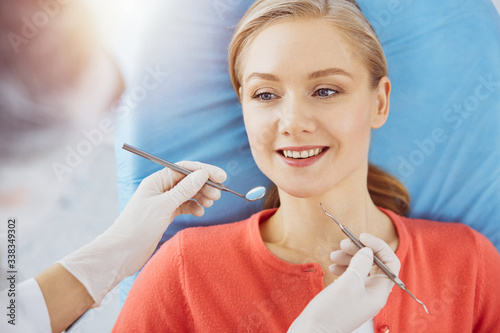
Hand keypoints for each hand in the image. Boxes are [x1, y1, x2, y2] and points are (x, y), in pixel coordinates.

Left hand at [57, 161, 225, 304]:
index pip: (184, 168)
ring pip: (188, 193)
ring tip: (211, 203)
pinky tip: (200, 212)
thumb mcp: (164, 205)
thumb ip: (184, 190)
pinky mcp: (165, 215)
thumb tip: (202, 174)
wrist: (122, 251)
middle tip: (218, 195)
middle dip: (204, 185)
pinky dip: (194, 208)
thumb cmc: (139, 226)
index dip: (203, 170)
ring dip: (201, 196)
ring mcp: (163, 202)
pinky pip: (184, 206)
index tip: (221, 177)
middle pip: (188, 180)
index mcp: (157, 181)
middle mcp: (161, 189)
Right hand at [288, 233, 399, 332]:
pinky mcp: (347, 296)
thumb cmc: (332, 312)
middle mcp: (372, 293)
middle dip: (359, 250)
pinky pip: (350, 275)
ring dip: (348, 257)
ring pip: (360, 267)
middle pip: (374, 263)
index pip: (390, 263)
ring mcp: (359, 295)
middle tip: (343, 243)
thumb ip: (361, 264)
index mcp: (379, 292)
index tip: (362, 237)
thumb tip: (368, 251)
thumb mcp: (348, 284)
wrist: (313, 332)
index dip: (379, 247)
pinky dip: (342, 267)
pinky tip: (332, 267)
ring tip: (333, 255)